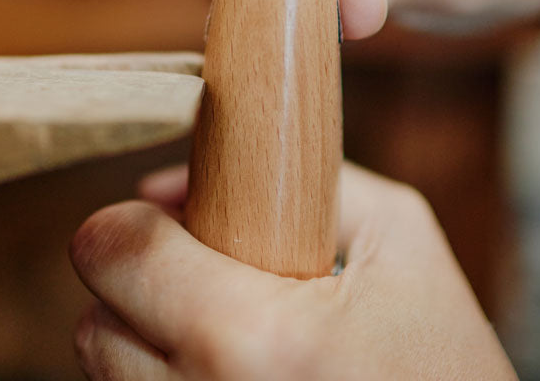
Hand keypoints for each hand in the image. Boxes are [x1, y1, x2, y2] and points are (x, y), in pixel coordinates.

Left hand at [70, 162, 516, 379]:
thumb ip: (302, 179)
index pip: (113, 251)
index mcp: (253, 340)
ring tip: (227, 330)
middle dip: (140, 284)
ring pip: (104, 372)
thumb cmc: (444, 364)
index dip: (131, 225)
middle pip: (94, 320)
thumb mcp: (403, 240)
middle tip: (205, 275)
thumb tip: (171, 185)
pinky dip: (163, 378)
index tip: (168, 221)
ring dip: (146, 335)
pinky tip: (226, 371)